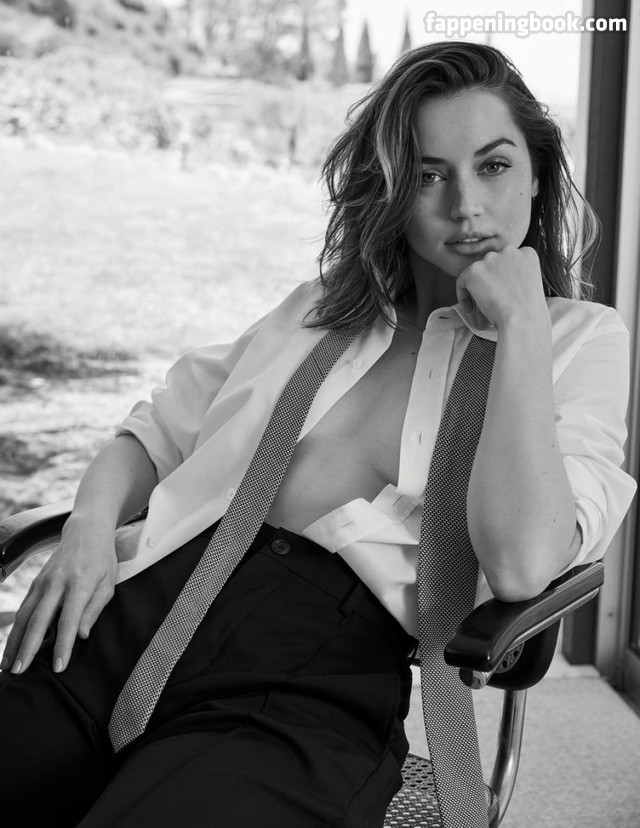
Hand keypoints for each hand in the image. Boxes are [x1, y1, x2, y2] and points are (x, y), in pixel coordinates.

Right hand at [1, 516, 116, 674]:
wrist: (86, 531)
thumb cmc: (102, 560)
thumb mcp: (108, 584)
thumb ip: (94, 610)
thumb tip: (81, 636)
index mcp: (80, 584)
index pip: (69, 619)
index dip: (63, 644)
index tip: (59, 667)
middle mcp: (57, 582)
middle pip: (39, 619)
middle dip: (28, 647)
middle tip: (20, 671)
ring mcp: (43, 581)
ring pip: (24, 615)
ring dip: (14, 641)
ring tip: (8, 665)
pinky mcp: (35, 582)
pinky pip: (23, 608)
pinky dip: (16, 629)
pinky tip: (12, 646)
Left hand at [456, 245, 549, 330]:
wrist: (522, 319)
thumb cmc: (530, 311)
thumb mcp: (532, 285)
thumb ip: (518, 276)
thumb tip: (501, 283)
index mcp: (527, 253)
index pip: (510, 260)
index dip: (504, 277)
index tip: (503, 291)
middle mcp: (509, 251)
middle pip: (493, 263)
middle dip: (490, 280)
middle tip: (490, 299)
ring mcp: (491, 259)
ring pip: (477, 272)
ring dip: (477, 287)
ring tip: (481, 305)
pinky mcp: (474, 270)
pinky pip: (462, 281)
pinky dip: (463, 295)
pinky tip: (469, 309)